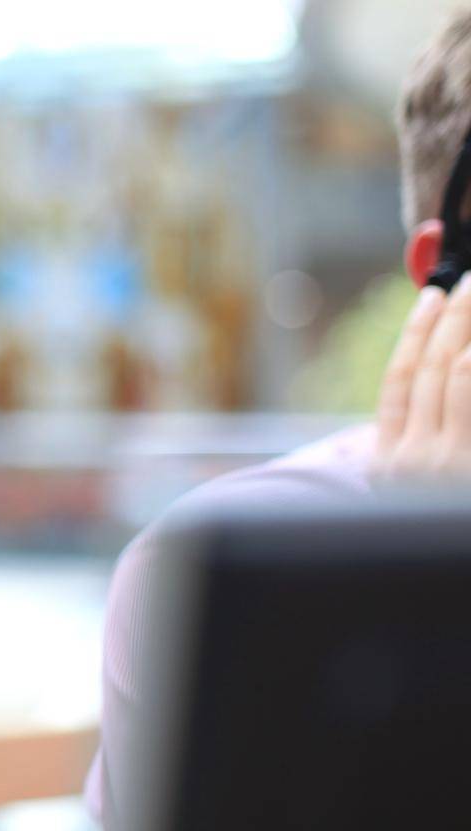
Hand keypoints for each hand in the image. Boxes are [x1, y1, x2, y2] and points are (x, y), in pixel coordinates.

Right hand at [372, 278, 470, 481]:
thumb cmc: (459, 531)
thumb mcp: (426, 486)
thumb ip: (424, 440)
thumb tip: (449, 370)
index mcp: (385, 464)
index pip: (396, 382)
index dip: (415, 333)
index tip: (433, 297)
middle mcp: (407, 459)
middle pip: (428, 369)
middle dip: (452, 318)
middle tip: (470, 282)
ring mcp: (439, 462)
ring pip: (456, 371)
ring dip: (470, 325)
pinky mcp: (466, 459)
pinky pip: (469, 385)